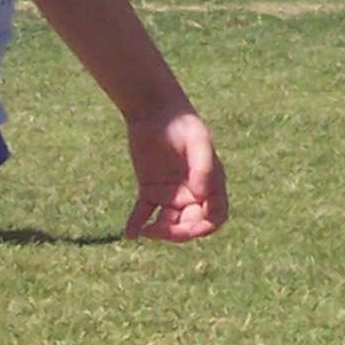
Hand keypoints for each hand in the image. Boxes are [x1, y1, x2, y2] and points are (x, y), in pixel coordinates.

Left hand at [124, 107, 226, 242]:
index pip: (213, 217)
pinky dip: (136, 225)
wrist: (155, 111)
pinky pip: (144, 213)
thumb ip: (203, 167)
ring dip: (158, 232)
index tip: (188, 229)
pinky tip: (130, 233)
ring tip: (145, 230)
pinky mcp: (149, 190)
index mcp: (210, 185)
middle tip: (161, 230)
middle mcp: (192, 194)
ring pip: (167, 223)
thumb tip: (201, 196)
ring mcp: (170, 194)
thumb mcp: (197, 142)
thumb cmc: (182, 124)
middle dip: (178, 233)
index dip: (204, 228)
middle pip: (189, 225)